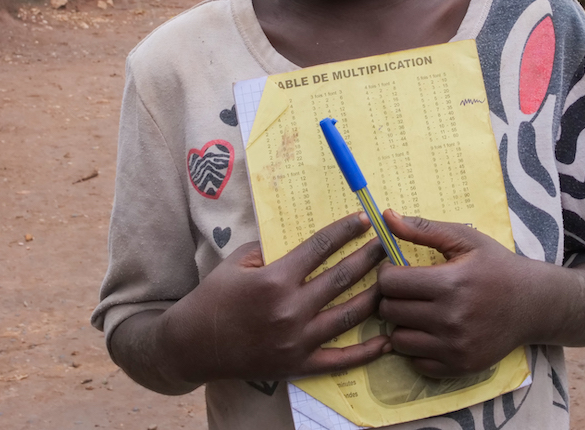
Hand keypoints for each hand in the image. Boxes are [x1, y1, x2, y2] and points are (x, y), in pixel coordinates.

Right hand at [162, 212, 388, 383]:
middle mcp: (290, 309)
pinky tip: (386, 340)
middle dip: (368, 258)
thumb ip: (270, 250)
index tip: (363, 220)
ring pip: (348, 316)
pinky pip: (340, 360)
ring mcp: (297, 340)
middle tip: (386, 245)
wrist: (193, 346)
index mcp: (275, 279)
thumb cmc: (213, 298)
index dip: (344, 231)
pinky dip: (366, 352)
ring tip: (391, 283)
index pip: (319, 248)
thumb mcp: (236, 262)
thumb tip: (303, 242)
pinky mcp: (298, 365)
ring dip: (374, 296)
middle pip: (341, 278)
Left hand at [376, 211, 531, 377]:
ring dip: (402, 324)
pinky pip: (417, 363)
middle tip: (407, 291)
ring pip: (399, 340)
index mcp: (450, 283)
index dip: (387, 273)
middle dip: (392, 298)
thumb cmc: (497, 266)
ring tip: (417, 311)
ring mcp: (456, 347)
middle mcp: (451, 319)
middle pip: (390, 311)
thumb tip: (386, 217)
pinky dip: (418, 348)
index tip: (397, 270)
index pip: (390, 283)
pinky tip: (430, 332)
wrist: (534, 304)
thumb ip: (423, 228)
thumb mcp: (465, 239)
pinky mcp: (460, 367)